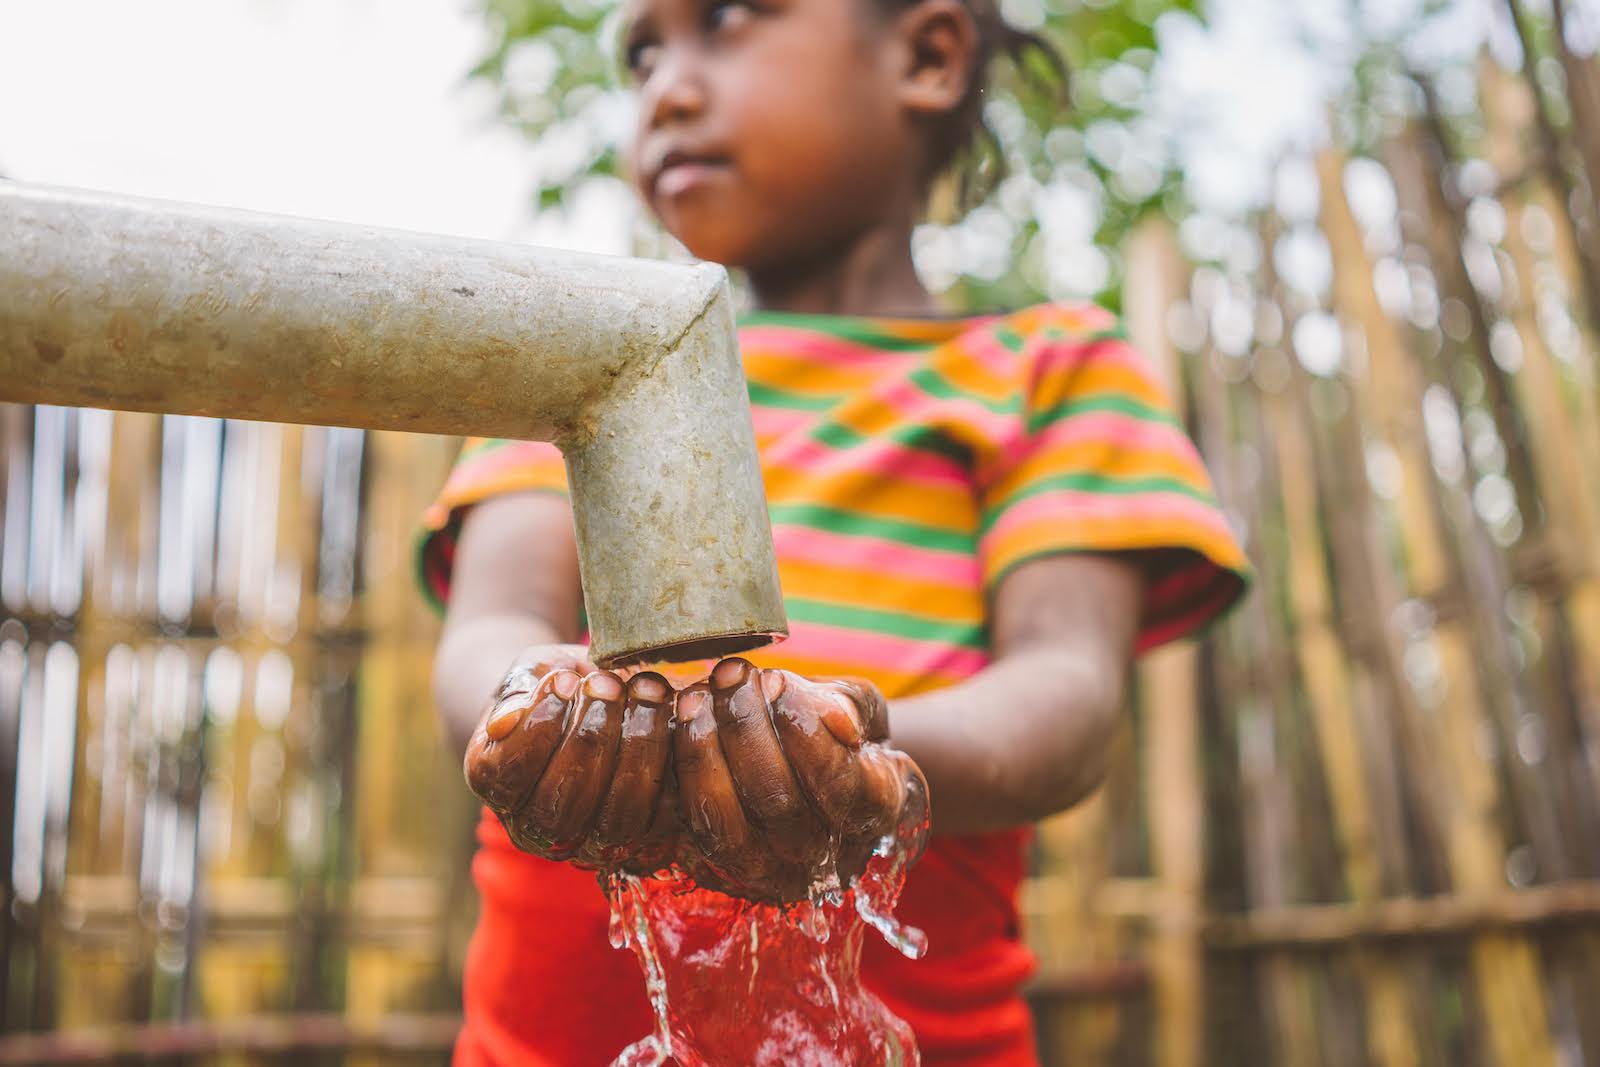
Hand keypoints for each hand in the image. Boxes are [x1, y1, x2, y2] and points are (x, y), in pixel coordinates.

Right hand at [463, 646, 678, 872]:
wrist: (598, 696)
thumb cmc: (556, 681)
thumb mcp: (531, 673)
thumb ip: (517, 693)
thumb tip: (504, 722)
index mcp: (497, 785)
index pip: (505, 775)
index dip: (537, 729)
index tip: (564, 680)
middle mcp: (538, 827)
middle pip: (559, 807)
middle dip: (589, 739)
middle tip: (608, 684)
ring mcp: (591, 840)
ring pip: (615, 819)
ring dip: (636, 749)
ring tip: (647, 690)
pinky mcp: (645, 834)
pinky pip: (663, 815)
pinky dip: (674, 763)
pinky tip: (677, 713)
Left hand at [672, 658, 927, 903]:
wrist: (806, 770)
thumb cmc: (837, 728)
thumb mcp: (857, 705)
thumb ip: (849, 704)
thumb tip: (836, 720)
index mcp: (872, 812)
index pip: (839, 783)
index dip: (804, 731)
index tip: (776, 679)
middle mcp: (822, 857)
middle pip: (777, 803)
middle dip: (746, 729)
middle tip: (729, 674)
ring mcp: (767, 872)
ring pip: (726, 825)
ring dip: (704, 754)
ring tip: (696, 696)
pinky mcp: (717, 869)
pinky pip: (690, 830)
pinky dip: (679, 776)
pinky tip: (678, 726)